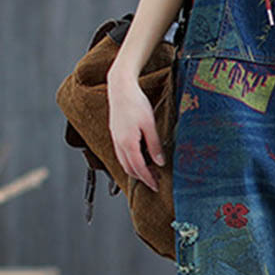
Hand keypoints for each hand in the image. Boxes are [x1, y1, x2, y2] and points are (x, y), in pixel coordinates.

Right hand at [107, 67, 163, 191]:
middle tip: (155, 181)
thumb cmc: (135, 103)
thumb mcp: (150, 124)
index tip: (156, 186)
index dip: (148, 179)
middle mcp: (119, 144)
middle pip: (129, 168)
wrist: (121, 88)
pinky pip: (121, 154)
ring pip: (124, 162)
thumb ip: (154, 145)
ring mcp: (115, 139)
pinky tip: (139, 159)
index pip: (138, 168)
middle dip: (142, 177)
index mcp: (128, 143)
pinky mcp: (115, 134)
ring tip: (149, 172)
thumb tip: (159, 162)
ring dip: (135, 170)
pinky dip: (130, 162)